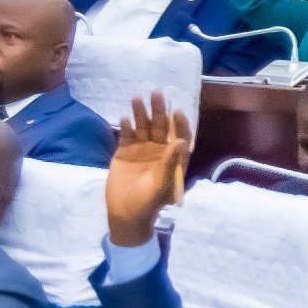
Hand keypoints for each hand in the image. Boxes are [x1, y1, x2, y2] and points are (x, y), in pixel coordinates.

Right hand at [104, 94, 189, 242]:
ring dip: (141, 114)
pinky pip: (126, 135)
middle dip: (159, 110)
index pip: (180, 136)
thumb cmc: (150, 203)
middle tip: (156, 93)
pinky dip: (126, 127)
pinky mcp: (124, 152)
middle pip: (161, 126)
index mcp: (173, 158)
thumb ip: (171, 163)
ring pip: (143, 127)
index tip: (176, 112)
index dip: (180, 124)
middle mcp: (159, 150)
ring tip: (137, 99)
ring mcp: (141, 150)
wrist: (126, 214)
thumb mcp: (163, 184)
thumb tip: (183, 141)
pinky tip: (125, 119)